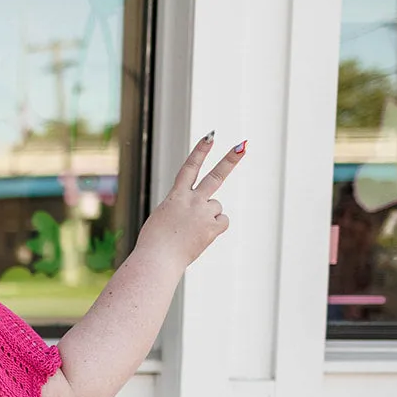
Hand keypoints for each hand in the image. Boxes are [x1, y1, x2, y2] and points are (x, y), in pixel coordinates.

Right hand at [133, 134, 244, 269]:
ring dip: (207, 216)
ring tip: (191, 230)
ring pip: (216, 207)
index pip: (189, 168)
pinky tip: (201, 235)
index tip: (210, 136)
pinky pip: (222, 221)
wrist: (157, 259)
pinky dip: (214, 228)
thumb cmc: (154, 242)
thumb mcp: (163, 218)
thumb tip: (202, 216)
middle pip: (215, 177)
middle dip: (230, 160)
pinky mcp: (213, 227)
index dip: (200, 151)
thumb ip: (182, 209)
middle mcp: (192, 200)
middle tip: (243, 146)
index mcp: (175, 196)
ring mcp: (203, 213)